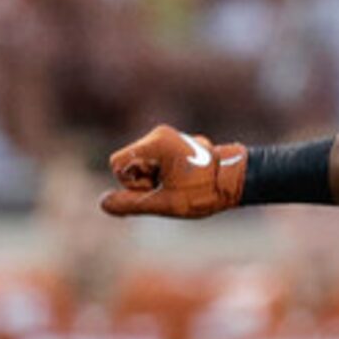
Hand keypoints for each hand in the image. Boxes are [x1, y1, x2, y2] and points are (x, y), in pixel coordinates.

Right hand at [102, 126, 247, 218]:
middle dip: (143, 181)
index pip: (117, 164)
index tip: (156, 188)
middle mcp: (159, 134)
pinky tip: (180, 180)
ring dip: (153, 180)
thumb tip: (103, 203)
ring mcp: (166, 138)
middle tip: (170, 188)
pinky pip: (151, 162)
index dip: (131, 183)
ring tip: (177, 184)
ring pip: (139, 165)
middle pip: (127, 164)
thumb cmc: (204, 192)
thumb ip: (132, 204)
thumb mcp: (166, 203)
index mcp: (156, 143)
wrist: (235, 180)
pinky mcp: (171, 144)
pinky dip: (160, 175)